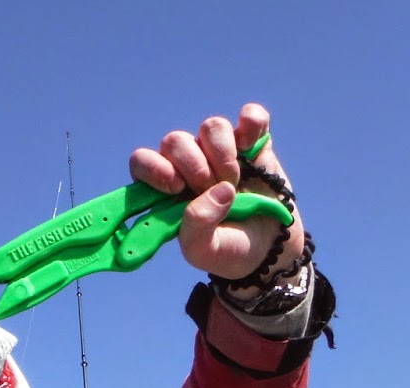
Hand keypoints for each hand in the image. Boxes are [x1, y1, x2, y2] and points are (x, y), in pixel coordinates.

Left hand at [129, 102, 305, 282]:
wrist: (268, 249)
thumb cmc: (227, 250)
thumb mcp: (205, 251)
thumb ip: (197, 228)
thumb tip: (218, 190)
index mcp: (166, 188)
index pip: (141, 161)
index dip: (154, 168)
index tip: (176, 186)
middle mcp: (188, 163)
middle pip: (174, 141)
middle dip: (194, 168)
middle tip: (210, 191)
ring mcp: (220, 149)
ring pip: (211, 127)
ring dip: (223, 155)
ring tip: (233, 183)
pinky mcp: (253, 140)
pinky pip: (251, 115)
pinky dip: (252, 124)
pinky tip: (252, 146)